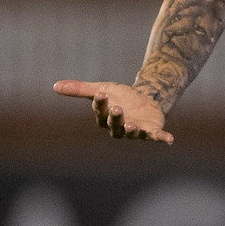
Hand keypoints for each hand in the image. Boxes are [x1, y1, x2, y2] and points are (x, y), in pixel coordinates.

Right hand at [53, 80, 173, 142]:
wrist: (144, 99)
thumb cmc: (119, 97)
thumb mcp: (101, 90)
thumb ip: (80, 90)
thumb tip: (55, 86)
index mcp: (105, 118)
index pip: (100, 112)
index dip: (100, 104)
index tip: (102, 94)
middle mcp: (118, 128)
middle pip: (114, 125)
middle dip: (115, 117)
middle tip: (116, 109)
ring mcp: (135, 131)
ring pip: (132, 132)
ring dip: (132, 130)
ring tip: (132, 126)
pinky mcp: (151, 131)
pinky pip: (156, 136)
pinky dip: (162, 138)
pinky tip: (169, 140)